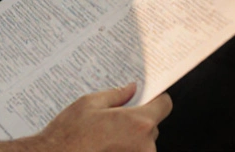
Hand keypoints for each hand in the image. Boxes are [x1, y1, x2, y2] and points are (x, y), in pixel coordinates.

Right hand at [37, 83, 171, 151]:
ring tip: (104, 138)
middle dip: (137, 121)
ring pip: (143, 143)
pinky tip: (105, 147)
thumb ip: (116, 95)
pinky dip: (123, 149)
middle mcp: (144, 145)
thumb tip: (131, 89)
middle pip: (152, 126)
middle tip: (114, 120)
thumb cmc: (69, 135)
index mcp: (138, 123)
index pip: (164, 105)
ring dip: (129, 138)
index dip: (156, 99)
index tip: (147, 99)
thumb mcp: (89, 104)